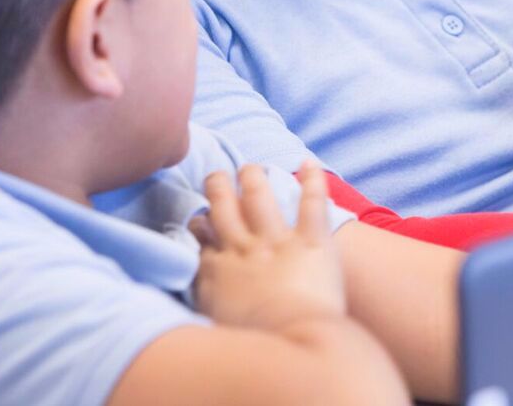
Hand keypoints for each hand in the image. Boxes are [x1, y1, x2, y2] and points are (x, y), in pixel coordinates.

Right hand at [191, 162, 346, 330]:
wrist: (293, 349)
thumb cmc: (253, 346)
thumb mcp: (212, 324)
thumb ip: (205, 299)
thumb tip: (199, 286)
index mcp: (217, 271)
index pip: (202, 237)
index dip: (199, 224)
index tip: (199, 219)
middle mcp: (243, 249)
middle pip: (224, 207)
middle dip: (218, 186)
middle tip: (217, 175)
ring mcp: (277, 242)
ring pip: (260, 197)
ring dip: (254, 177)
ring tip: (251, 168)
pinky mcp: (313, 242)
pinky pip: (312, 203)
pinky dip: (313, 180)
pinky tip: (309, 163)